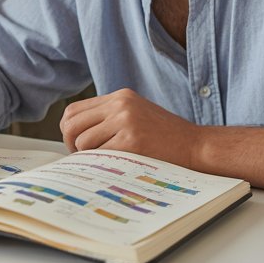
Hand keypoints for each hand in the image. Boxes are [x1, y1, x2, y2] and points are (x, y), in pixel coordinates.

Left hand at [60, 89, 200, 167]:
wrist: (195, 145)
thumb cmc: (165, 137)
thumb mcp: (136, 115)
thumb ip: (110, 118)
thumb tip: (75, 135)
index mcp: (120, 96)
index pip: (74, 110)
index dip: (68, 130)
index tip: (75, 144)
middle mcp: (120, 104)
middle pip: (72, 123)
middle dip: (70, 144)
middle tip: (81, 157)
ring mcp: (126, 121)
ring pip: (83, 141)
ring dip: (87, 156)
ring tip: (103, 162)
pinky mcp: (132, 140)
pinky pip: (100, 154)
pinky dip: (100, 163)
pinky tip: (113, 166)